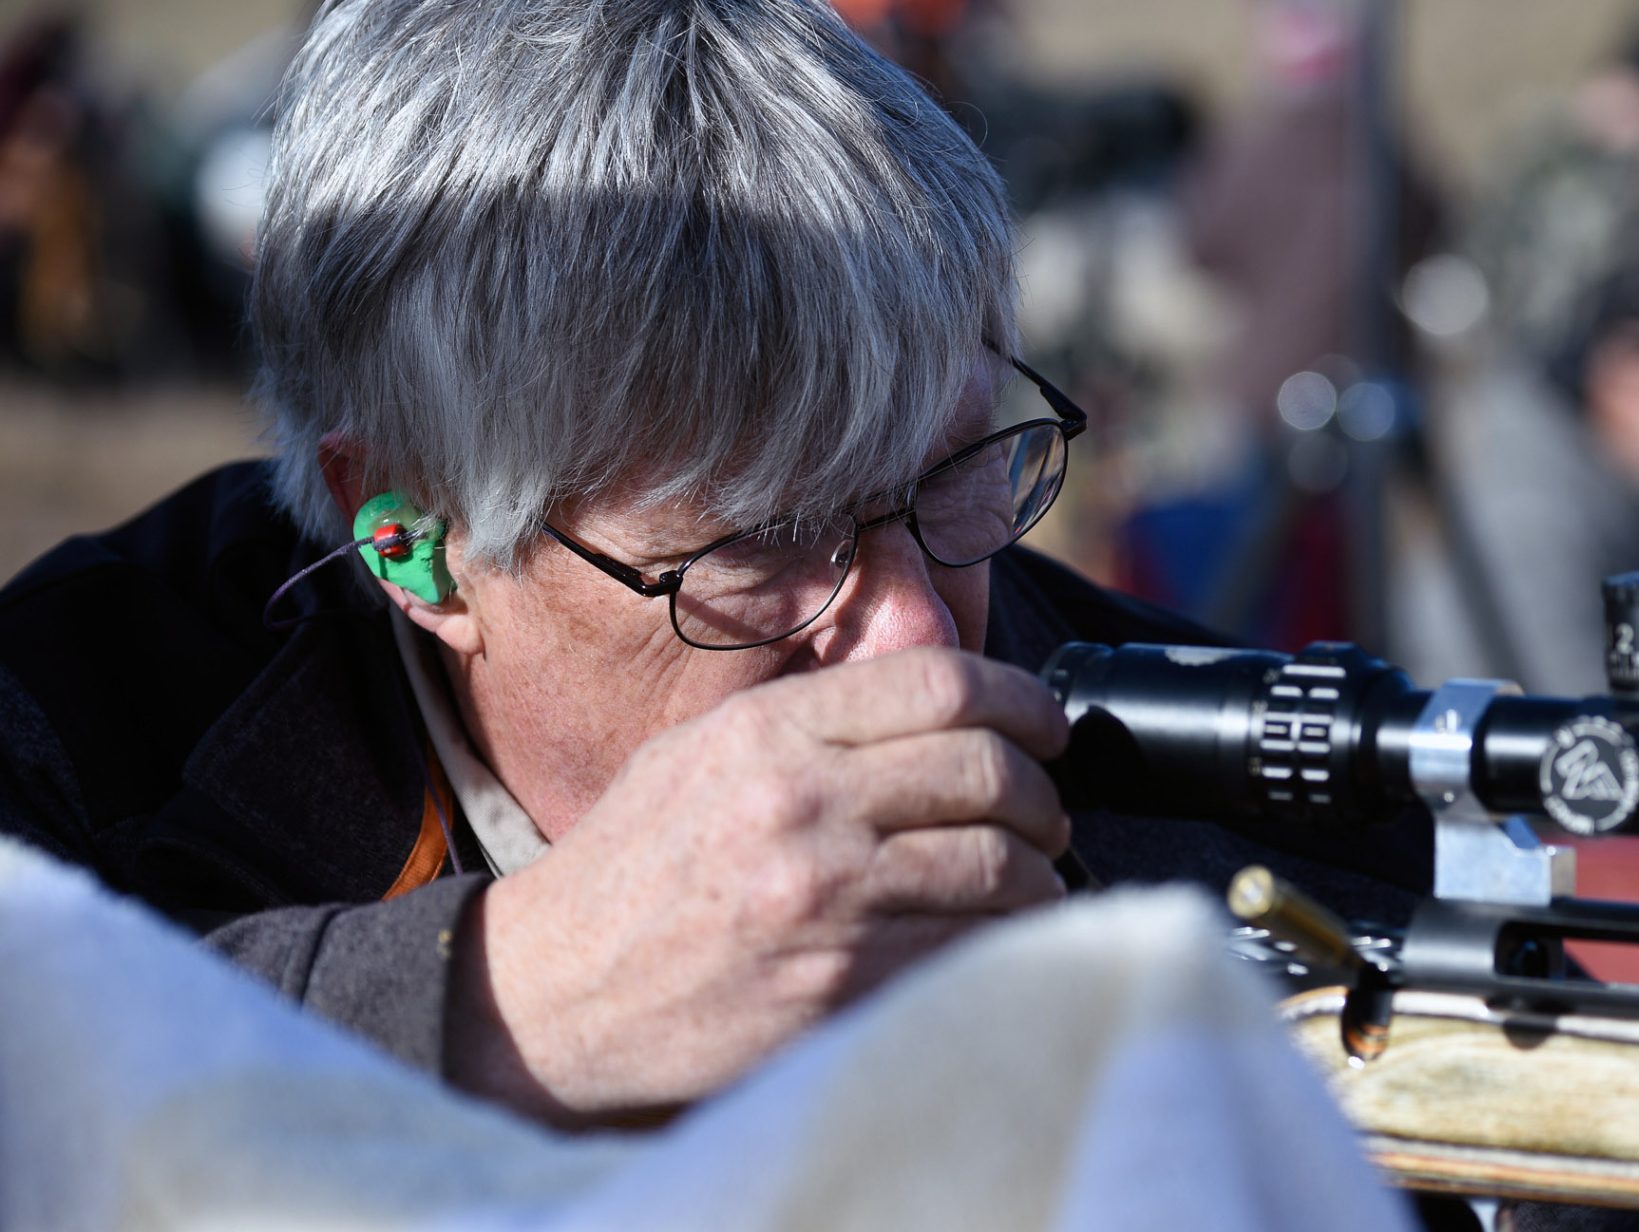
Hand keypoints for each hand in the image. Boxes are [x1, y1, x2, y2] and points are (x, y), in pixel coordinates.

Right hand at [445, 647, 1069, 1120]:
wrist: (555, 993)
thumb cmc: (635, 869)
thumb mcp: (700, 755)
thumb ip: (809, 722)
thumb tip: (938, 706)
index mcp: (769, 733)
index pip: (942, 682)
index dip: (1021, 700)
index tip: (1044, 727)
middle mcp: (801, 803)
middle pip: (985, 768)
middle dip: (1040, 792)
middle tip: (1045, 814)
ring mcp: (823, 898)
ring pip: (996, 863)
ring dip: (1036, 874)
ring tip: (1032, 879)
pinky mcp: (838, 985)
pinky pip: (967, 948)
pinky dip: (1007, 941)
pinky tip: (1003, 938)